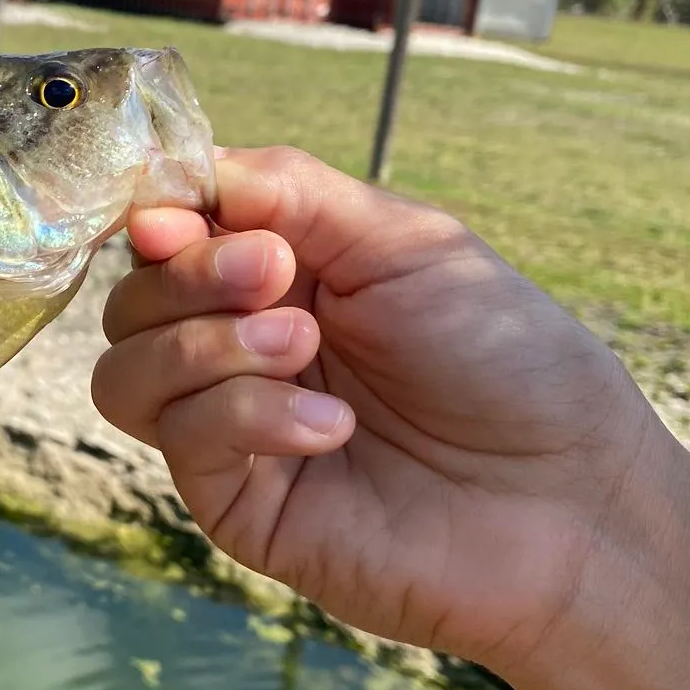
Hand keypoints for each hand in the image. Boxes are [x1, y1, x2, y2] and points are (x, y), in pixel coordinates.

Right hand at [93, 146, 667, 679]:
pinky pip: (185, 440)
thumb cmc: (506, 360)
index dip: (159, 220)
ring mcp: (231, 433)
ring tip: (303, 349)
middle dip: (187, 278)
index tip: (183, 213)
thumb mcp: (404, 242)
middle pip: (129, 306)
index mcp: (278, 278)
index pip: (166, 238)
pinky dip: (246, 415)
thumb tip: (169, 184)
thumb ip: (289, 196)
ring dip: (202, 347)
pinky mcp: (236, 505)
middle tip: (276, 276)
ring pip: (125, 378)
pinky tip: (331, 426)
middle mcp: (239, 352)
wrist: (563, 498)